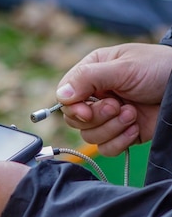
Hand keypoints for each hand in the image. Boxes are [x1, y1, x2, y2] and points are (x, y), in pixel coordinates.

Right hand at [56, 43, 171, 155]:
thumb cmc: (157, 68)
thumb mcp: (122, 68)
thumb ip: (88, 78)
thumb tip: (61, 95)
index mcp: (92, 74)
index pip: (66, 96)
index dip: (73, 107)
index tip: (87, 111)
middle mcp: (97, 97)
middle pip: (76, 120)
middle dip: (97, 117)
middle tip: (118, 106)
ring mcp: (109, 117)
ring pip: (90, 136)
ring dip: (112, 128)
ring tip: (132, 114)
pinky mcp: (122, 134)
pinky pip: (106, 148)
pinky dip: (120, 142)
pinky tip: (135, 128)